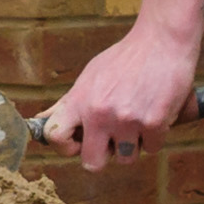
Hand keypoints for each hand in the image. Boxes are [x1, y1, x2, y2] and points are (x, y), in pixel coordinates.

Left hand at [38, 27, 203, 167]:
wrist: (162, 40)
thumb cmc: (125, 58)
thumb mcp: (90, 76)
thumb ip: (68, 103)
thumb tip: (41, 122)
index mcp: (80, 101)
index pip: (55, 138)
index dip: (66, 147)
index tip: (80, 142)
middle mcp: (100, 113)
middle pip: (92, 163)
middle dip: (104, 155)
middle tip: (114, 138)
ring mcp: (127, 120)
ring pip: (126, 158)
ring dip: (133, 145)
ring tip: (138, 119)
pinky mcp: (154, 122)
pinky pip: (152, 148)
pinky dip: (156, 135)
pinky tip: (156, 113)